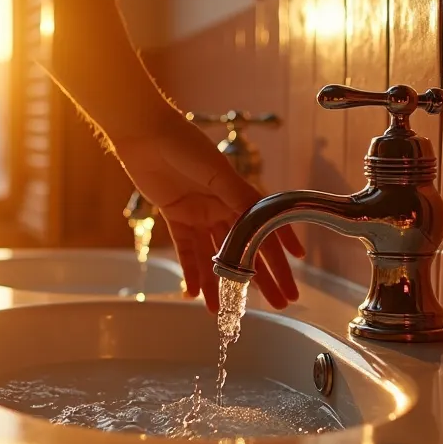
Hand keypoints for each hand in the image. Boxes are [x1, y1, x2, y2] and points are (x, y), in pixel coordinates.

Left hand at [113, 113, 305, 312]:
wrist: (145, 134)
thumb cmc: (185, 144)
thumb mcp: (217, 170)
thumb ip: (237, 196)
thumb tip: (260, 220)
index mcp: (237, 194)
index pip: (264, 229)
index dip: (281, 250)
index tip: (296, 271)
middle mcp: (221, 206)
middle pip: (244, 249)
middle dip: (259, 278)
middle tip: (277, 302)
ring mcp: (199, 213)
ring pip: (214, 256)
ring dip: (219, 283)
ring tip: (225, 310)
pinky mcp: (175, 217)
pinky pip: (186, 251)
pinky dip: (190, 272)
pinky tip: (194, 293)